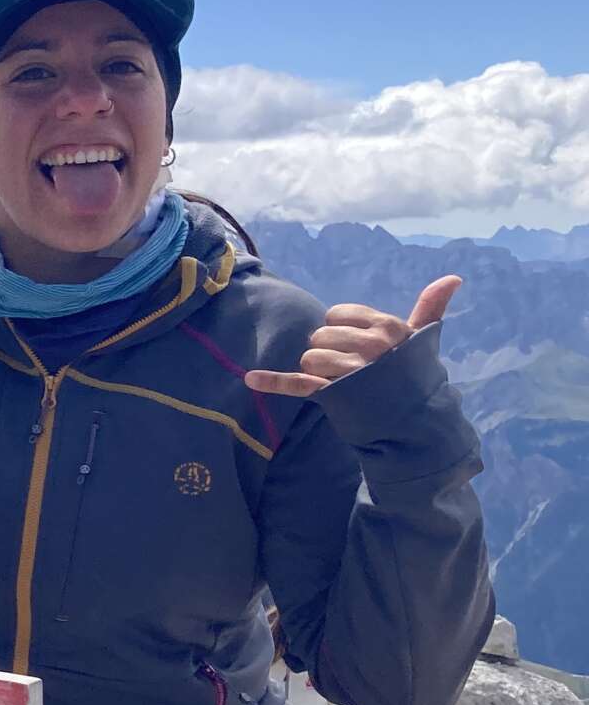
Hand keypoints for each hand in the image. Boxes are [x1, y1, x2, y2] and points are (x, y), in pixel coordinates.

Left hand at [246, 276, 458, 399]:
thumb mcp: (424, 340)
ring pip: (309, 357)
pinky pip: (298, 384)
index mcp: (389, 328)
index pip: (339, 314)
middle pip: (321, 335)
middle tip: (353, 369)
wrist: (419, 427)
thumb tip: (453, 277)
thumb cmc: (418, 378)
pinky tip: (251, 378)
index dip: (342, 329)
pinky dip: (273, 381)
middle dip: (329, 350)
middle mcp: (371, 347)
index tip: (359, 345)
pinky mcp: (336, 396)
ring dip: (318, 370)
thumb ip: (430, 307)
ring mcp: (353, 372)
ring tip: (344, 383)